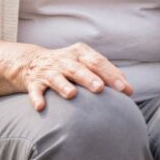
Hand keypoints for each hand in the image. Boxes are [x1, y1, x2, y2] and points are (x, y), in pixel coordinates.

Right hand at [13, 43, 132, 110]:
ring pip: (56, 77)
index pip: (98, 62)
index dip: (112, 75)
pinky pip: (35, 90)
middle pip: (78, 68)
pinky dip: (37, 98)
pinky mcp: (33, 82)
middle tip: (100, 88)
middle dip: (89, 78)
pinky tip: (41, 107)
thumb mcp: (85, 63)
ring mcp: (48, 71)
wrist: (31, 62)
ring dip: (63, 85)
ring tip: (72, 94)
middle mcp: (64, 60)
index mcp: (80, 53)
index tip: (124, 90)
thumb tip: (128, 89)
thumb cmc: (68, 65)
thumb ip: (105, 73)